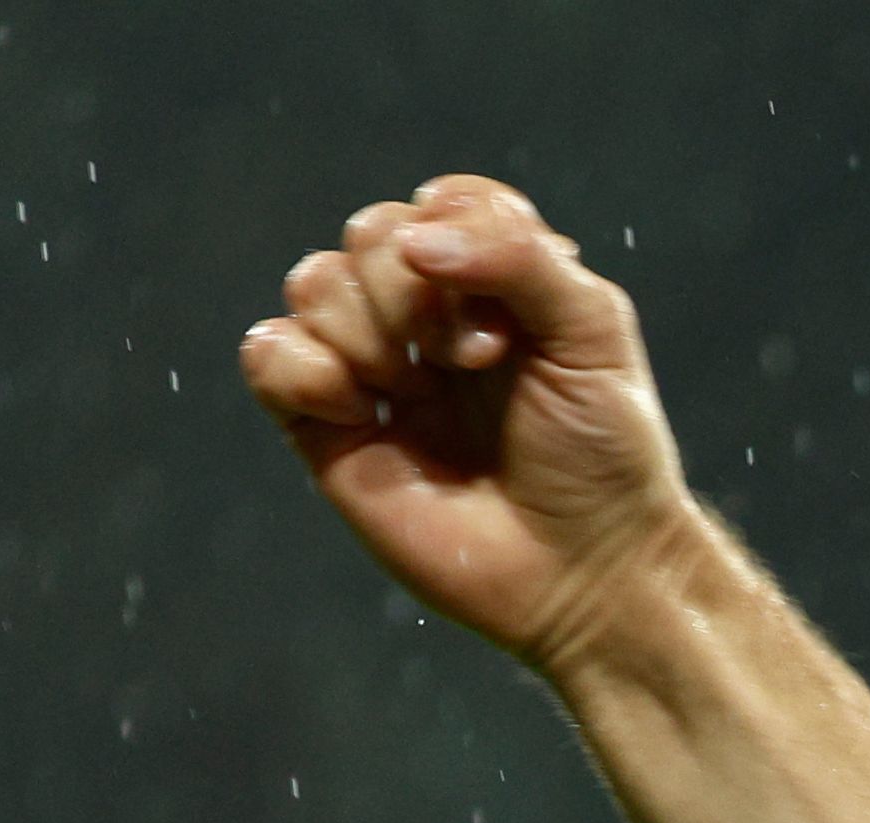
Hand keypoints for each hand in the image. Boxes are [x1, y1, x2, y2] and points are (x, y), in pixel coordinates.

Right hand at [239, 173, 696, 665]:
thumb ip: (520, 254)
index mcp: (492, 287)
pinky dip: (304, 370)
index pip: (440, 203)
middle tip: (470, 364)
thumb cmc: (602, 455)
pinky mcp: (326, 427)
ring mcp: (373, 370)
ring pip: (314, 281)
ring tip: (417, 394)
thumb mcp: (593, 332)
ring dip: (368, 332)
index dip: (462, 240)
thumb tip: (415, 237)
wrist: (585, 572)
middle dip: (413, 291)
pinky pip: (267, 352)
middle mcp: (426, 319)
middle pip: (368, 234)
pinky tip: (363, 412)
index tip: (509, 323)